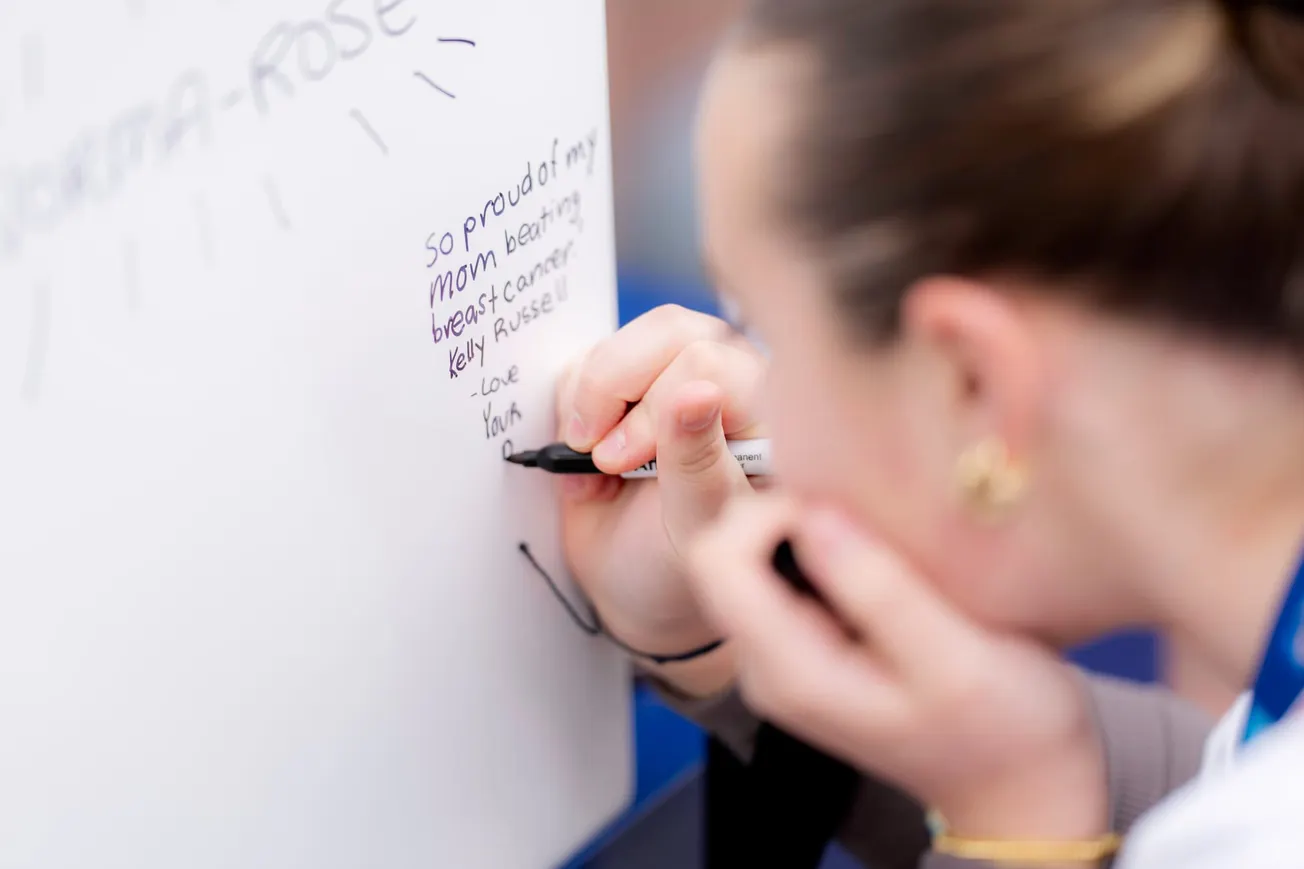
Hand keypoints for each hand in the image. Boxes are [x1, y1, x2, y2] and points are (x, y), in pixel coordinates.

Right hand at [555, 304, 766, 695]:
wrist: (636, 585)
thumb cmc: (681, 567)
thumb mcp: (696, 529)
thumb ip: (699, 465)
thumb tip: (696, 393)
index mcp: (766, 412)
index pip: (707, 363)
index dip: (654, 406)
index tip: (622, 463)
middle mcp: (729, 380)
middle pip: (668, 331)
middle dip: (615, 390)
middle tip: (599, 457)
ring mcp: (677, 374)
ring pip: (624, 341)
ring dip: (589, 401)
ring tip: (592, 466)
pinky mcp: (630, 381)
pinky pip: (587, 360)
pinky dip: (570, 409)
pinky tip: (584, 461)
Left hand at [686, 492, 1108, 843]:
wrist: (1025, 783)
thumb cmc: (1007, 729)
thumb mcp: (958, 661)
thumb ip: (880, 591)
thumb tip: (814, 517)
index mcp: (791, 672)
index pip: (719, 561)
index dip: (772, 513)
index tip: (844, 504)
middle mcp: (769, 665)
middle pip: (725, 554)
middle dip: (785, 512)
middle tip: (866, 509)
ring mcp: (786, 656)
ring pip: (754, 556)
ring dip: (807, 526)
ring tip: (880, 527)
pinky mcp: (812, 644)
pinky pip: (789, 573)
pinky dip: (826, 546)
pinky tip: (885, 550)